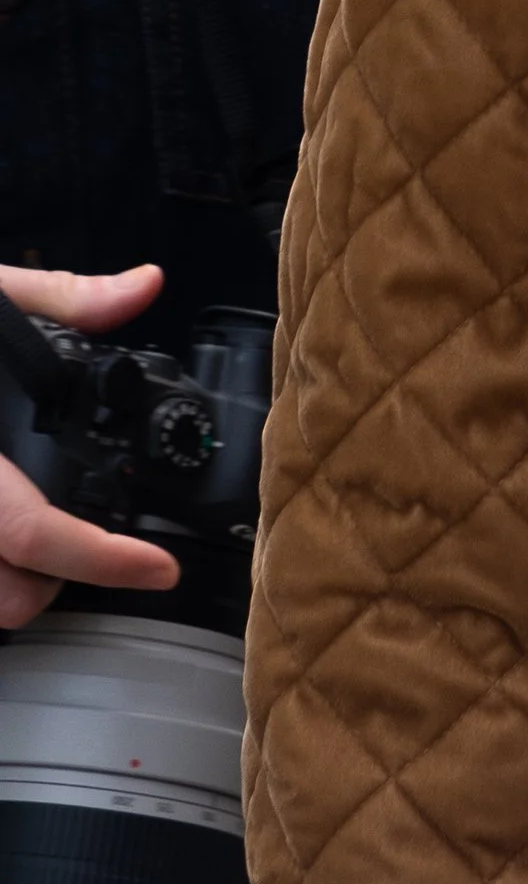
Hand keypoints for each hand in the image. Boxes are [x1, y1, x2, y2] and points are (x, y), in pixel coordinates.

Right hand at [0, 263, 181, 627]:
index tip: (157, 569)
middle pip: (8, 596)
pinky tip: (5, 535)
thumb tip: (141, 287)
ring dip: (17, 586)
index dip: (103, 559)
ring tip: (45, 540)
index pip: (31, 529)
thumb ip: (62, 297)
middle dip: (61, 581)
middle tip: (99, 545)